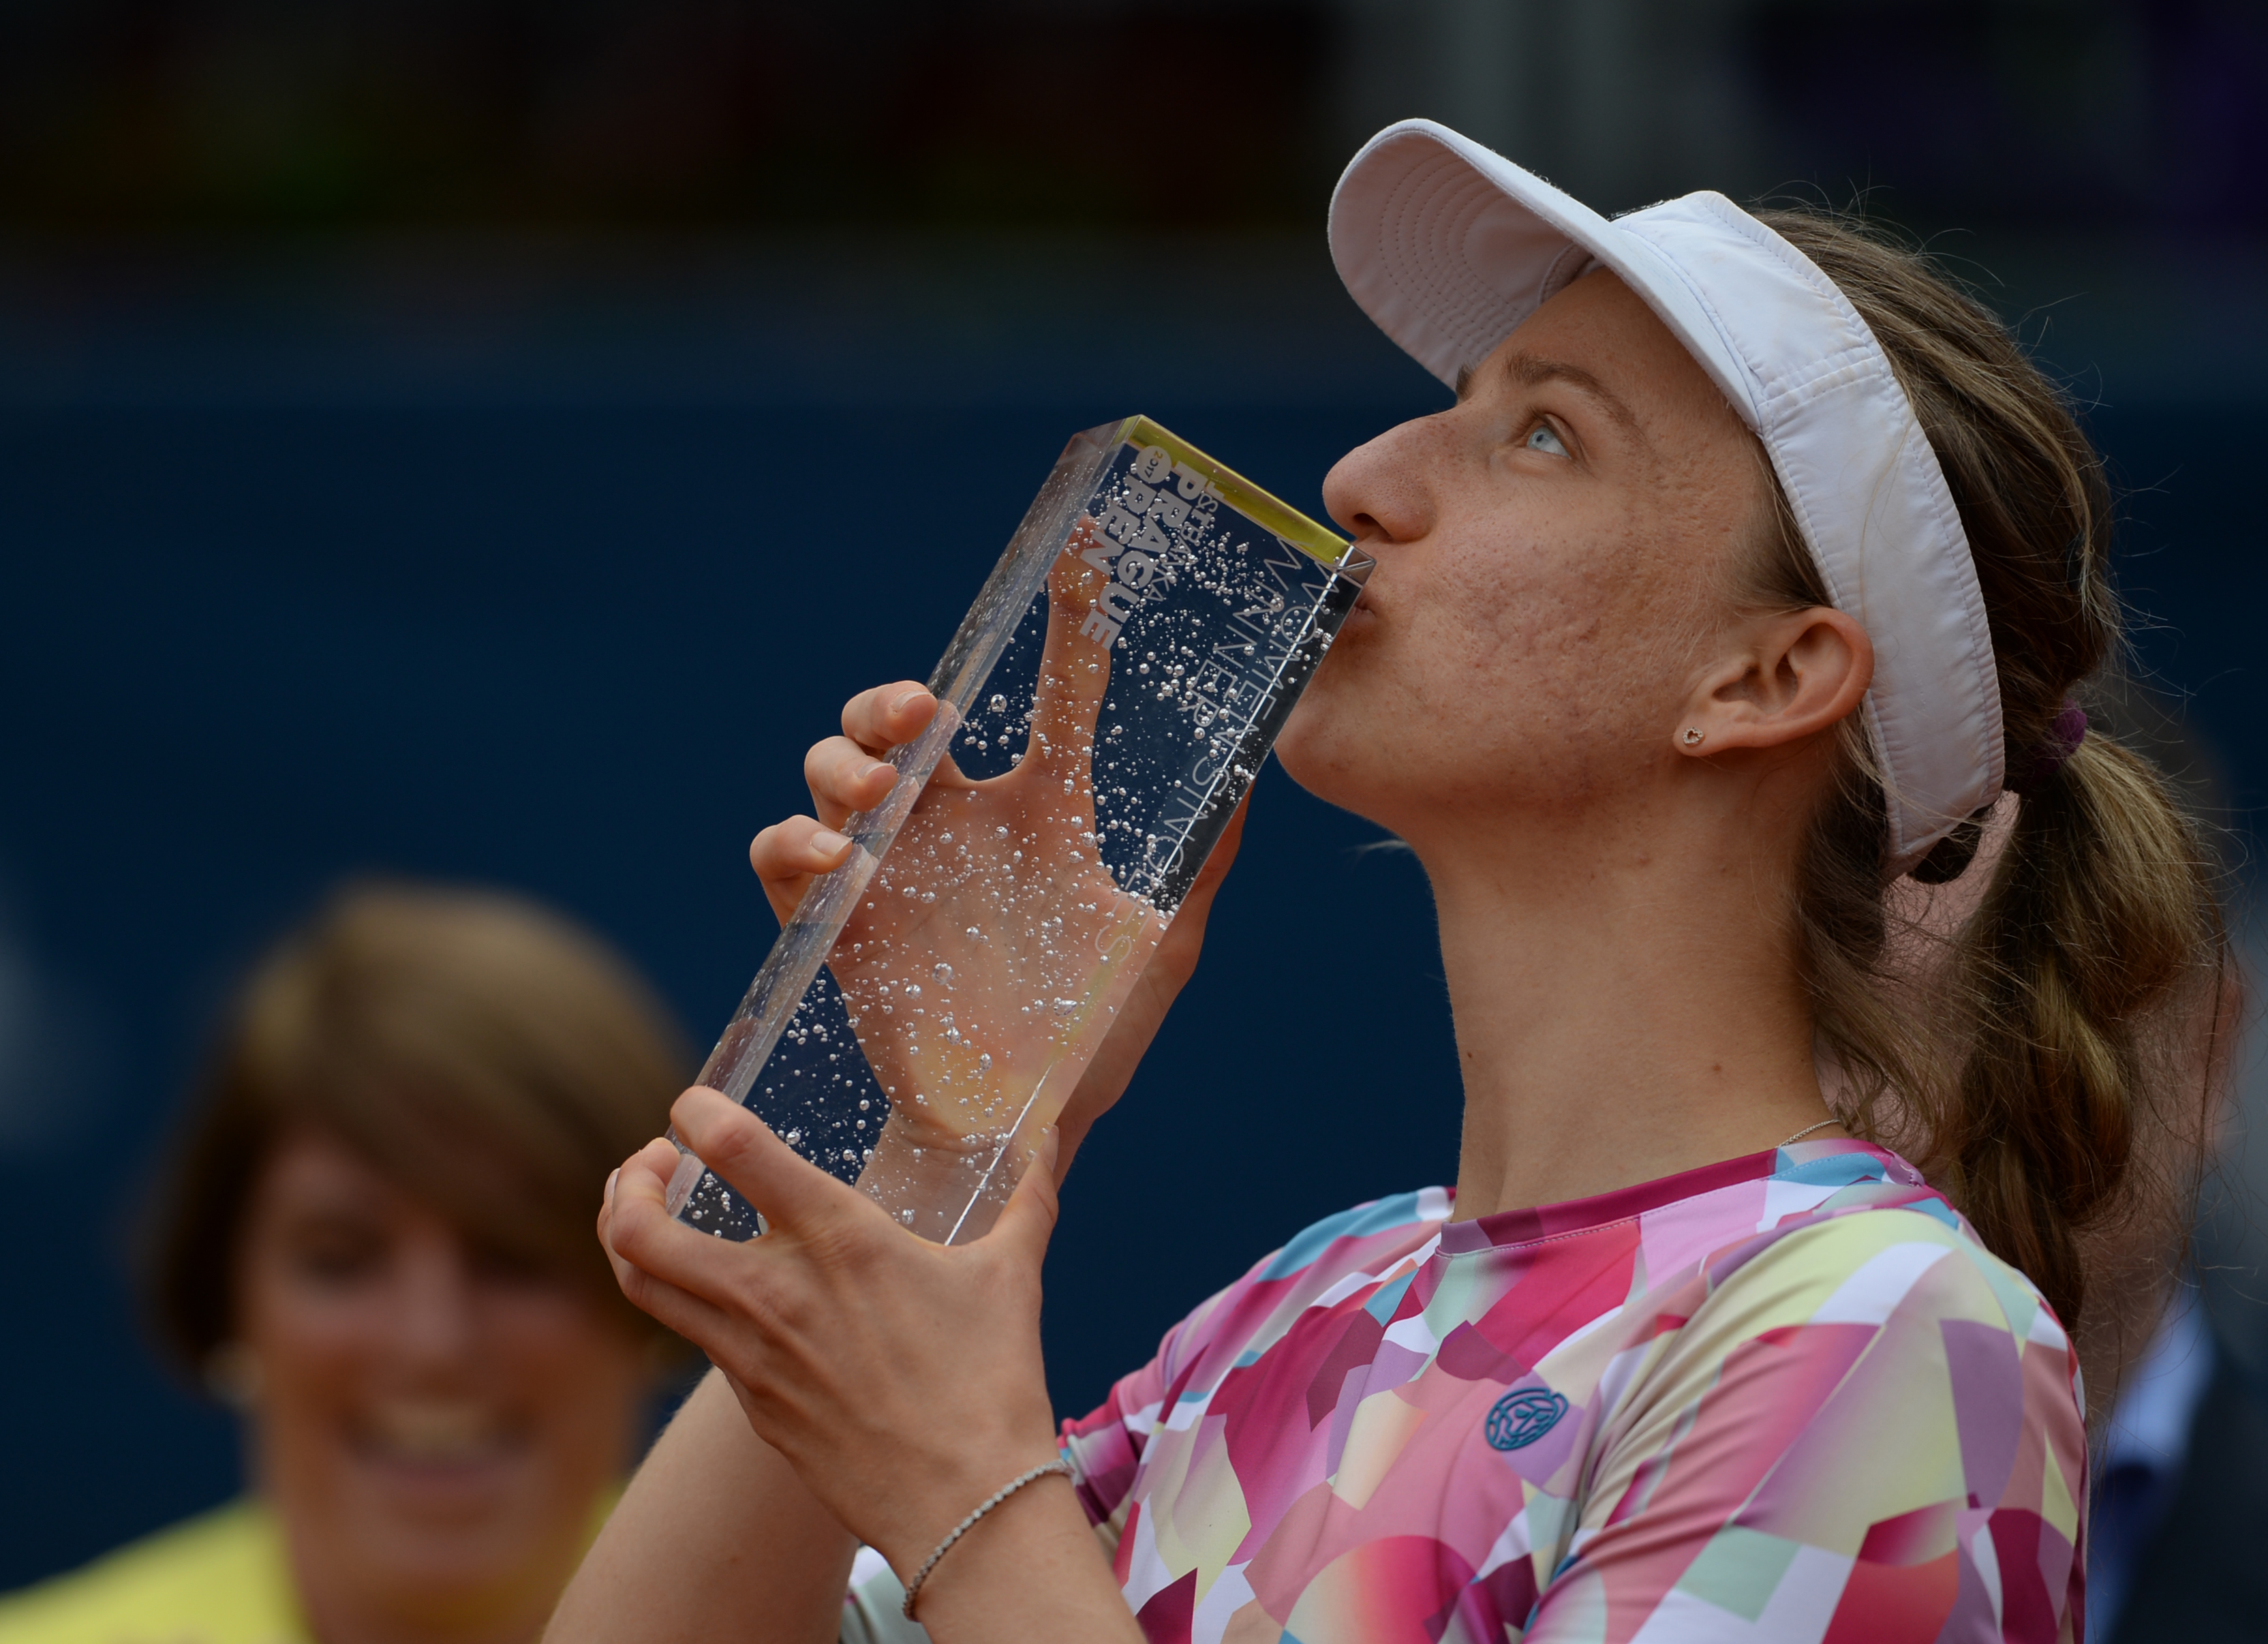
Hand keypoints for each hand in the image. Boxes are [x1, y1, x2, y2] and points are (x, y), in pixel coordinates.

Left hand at [602, 1088, 1063, 1578]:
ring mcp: (749, 1352)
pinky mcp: (750, 1400)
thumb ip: (1028, 1196)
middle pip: (637, 1227)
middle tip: (651, 1162)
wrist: (963, 1503)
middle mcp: (774, 1289)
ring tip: (645, 1213)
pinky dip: (681, 1295)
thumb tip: (1053, 1141)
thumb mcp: (1011, 1274)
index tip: (696, 1106)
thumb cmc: (990, 1382)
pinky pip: (690, 1336)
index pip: (733, 1147)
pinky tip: (717, 1285)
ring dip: (626, 1237)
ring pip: (640, 1284)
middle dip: (626, 1181)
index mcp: (837, 1237)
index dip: (695, 1111)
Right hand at [752, 526, 1249, 1177]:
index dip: (1066, 620)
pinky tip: (840, 863)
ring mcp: (892, 870)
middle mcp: (960, 824)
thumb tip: (1254, 782)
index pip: (1052, 693)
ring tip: (882, 795)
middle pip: (900, 716)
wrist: (1021, 1132)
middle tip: (924, 719)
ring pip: (834, 769)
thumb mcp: (1161, 949)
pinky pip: (785, 859)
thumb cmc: (1093, 1044)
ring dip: (845, 762)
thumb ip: (1200, 867)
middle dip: (893, 697)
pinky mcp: (838, 926)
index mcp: (1044, 813)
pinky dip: (797, 845)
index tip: (1083, 558)